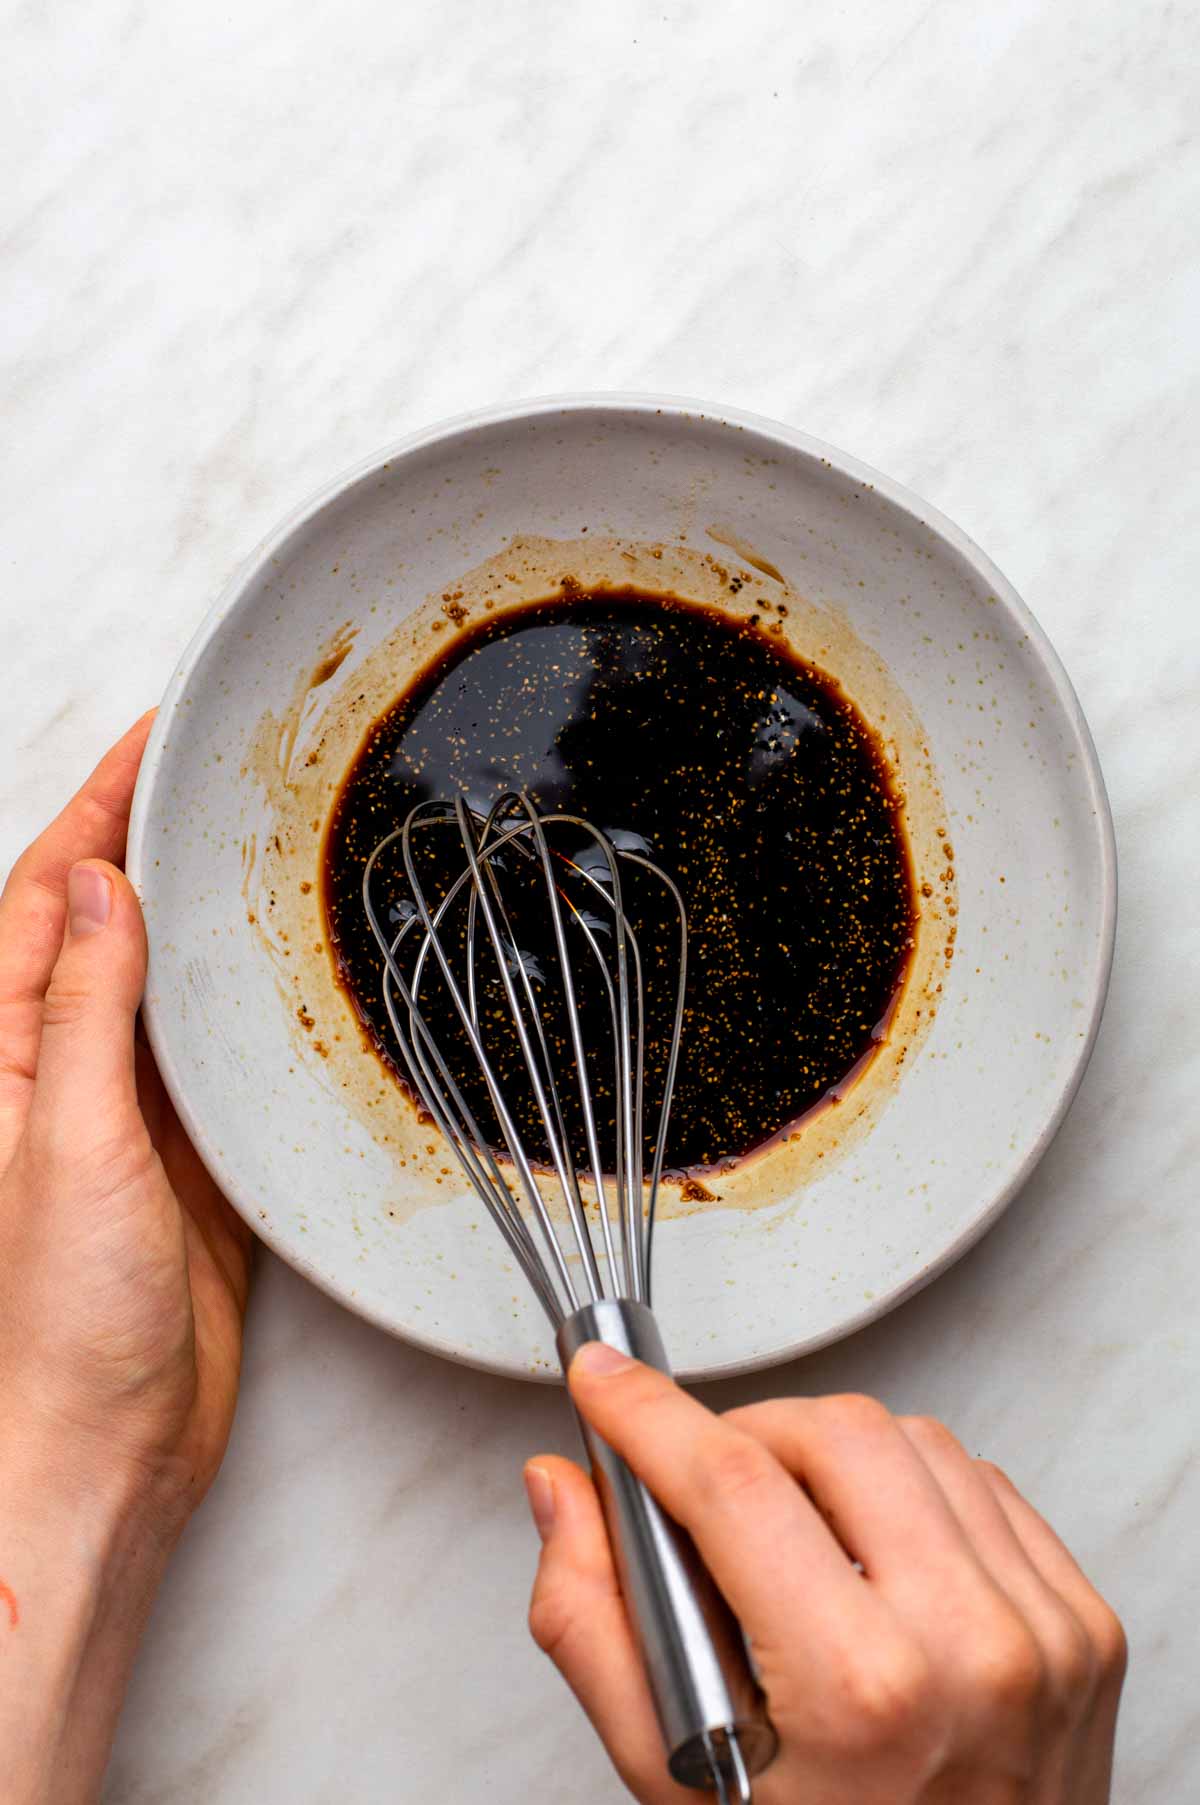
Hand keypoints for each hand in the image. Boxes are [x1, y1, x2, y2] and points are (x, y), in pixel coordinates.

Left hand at [0, 714, 251, 1802]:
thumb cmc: (58, 1321)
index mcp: (7, 1057)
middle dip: (148, 839)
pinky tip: (285, 977)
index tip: (154, 740)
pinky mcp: (193, 1162)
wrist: (107, 1450)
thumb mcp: (67, 1145)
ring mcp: (130, 1115)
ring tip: (258, 845)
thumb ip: (85, 1016)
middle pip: (108, 923)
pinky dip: (246, 1009)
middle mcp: (63, 1072)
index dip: (96, 808)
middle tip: (217, 769)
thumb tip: (102, 888)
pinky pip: (219, 1061)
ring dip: (202, 915)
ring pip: (167, 985)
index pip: (48, 897)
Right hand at [524, 1350, 1125, 1802]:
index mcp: (861, 1691)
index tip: (606, 1380)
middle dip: (745, 1435)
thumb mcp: (677, 1782)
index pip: (733, 1485)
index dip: (649, 1414)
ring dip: (831, 1458)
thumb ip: (592, 1627)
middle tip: (705, 1487)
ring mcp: (1041, 1629)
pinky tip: (876, 1553)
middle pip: (832, 1433)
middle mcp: (970, 1646)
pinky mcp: (1083, 1621)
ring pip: (911, 1438)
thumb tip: (563, 1489)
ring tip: (796, 1532)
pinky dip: (914, 1490)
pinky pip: (982, 1483)